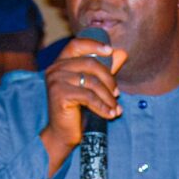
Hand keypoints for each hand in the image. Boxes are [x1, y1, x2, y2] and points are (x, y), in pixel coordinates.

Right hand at [39, 37, 127, 161]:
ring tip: (115, 108)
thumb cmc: (78, 109)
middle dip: (109, 79)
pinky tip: (110, 115)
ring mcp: (56, 81)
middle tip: (117, 94)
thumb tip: (122, 53)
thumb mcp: (93, 87)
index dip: (94, 44)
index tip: (110, 51)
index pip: (76, 45)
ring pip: (92, 82)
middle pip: (90, 63)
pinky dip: (103, 106)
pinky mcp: (59, 95)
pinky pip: (89, 97)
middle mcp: (55, 69)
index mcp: (61, 63)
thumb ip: (105, 70)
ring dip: (108, 97)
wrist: (63, 133)